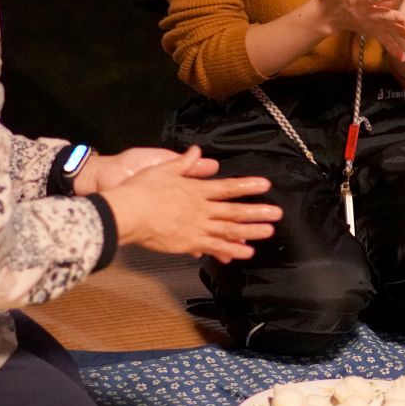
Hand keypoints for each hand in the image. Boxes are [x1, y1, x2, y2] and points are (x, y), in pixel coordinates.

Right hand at [101, 146, 282, 262]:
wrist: (127, 213)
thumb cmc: (141, 189)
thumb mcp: (163, 169)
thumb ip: (183, 163)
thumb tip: (197, 152)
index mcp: (196, 190)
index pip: (228, 187)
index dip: (247, 186)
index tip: (265, 185)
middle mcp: (201, 208)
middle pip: (235, 210)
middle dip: (257, 211)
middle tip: (277, 213)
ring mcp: (197, 227)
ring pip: (229, 230)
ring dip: (251, 231)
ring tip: (269, 231)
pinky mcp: (189, 242)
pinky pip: (215, 247)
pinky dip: (231, 250)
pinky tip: (246, 253)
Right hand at [317, 0, 404, 62]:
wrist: (328, 14)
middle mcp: (364, 14)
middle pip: (381, 16)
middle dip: (395, 19)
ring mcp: (368, 24)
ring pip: (386, 28)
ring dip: (398, 33)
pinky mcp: (371, 31)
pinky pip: (383, 41)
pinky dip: (393, 49)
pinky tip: (403, 58)